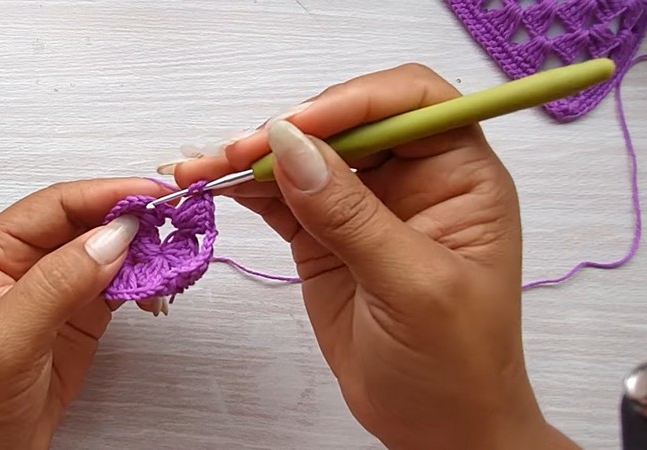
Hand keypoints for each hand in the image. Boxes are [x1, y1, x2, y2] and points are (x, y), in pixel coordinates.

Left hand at [0, 178, 167, 449]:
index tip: (153, 194)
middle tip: (177, 218)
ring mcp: (54, 288)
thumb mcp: (6, 339)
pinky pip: (118, 283)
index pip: (55, 205)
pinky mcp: (80, 315)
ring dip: (143, 248)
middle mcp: (23, 262)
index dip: (106, 194)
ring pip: (107, 250)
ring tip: (177, 250)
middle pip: (86, 220)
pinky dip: (144, 279)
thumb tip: (112, 236)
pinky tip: (161, 283)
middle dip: (131, 217)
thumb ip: (56, 284)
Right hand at [174, 64, 577, 448]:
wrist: (436, 427)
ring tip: (200, 168)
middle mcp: (412, 179)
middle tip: (233, 154)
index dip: (352, 101)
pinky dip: (247, 190)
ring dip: (252, 159)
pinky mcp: (324, 235)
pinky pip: (282, 197)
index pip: (408, 102)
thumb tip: (290, 146)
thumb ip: (350, 215)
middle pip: (344, 123)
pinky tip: (215, 187)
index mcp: (459, 176)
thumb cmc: (455, 365)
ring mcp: (363, 206)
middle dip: (287, 131)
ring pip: (304, 157)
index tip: (296, 127)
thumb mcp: (412, 287)